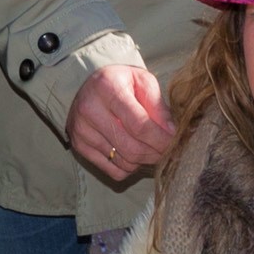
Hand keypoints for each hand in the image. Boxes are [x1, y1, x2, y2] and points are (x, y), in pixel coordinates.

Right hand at [67, 61, 177, 183]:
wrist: (91, 86)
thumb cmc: (122, 83)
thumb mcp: (143, 82)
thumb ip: (158, 106)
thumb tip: (171, 133)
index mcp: (107, 88)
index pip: (140, 125)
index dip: (161, 139)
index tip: (175, 143)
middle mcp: (89, 109)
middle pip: (131, 148)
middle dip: (155, 154)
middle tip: (167, 151)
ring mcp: (81, 130)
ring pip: (123, 162)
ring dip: (143, 161)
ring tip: (151, 149)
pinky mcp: (79, 146)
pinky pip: (113, 171)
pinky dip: (129, 168)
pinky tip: (133, 153)